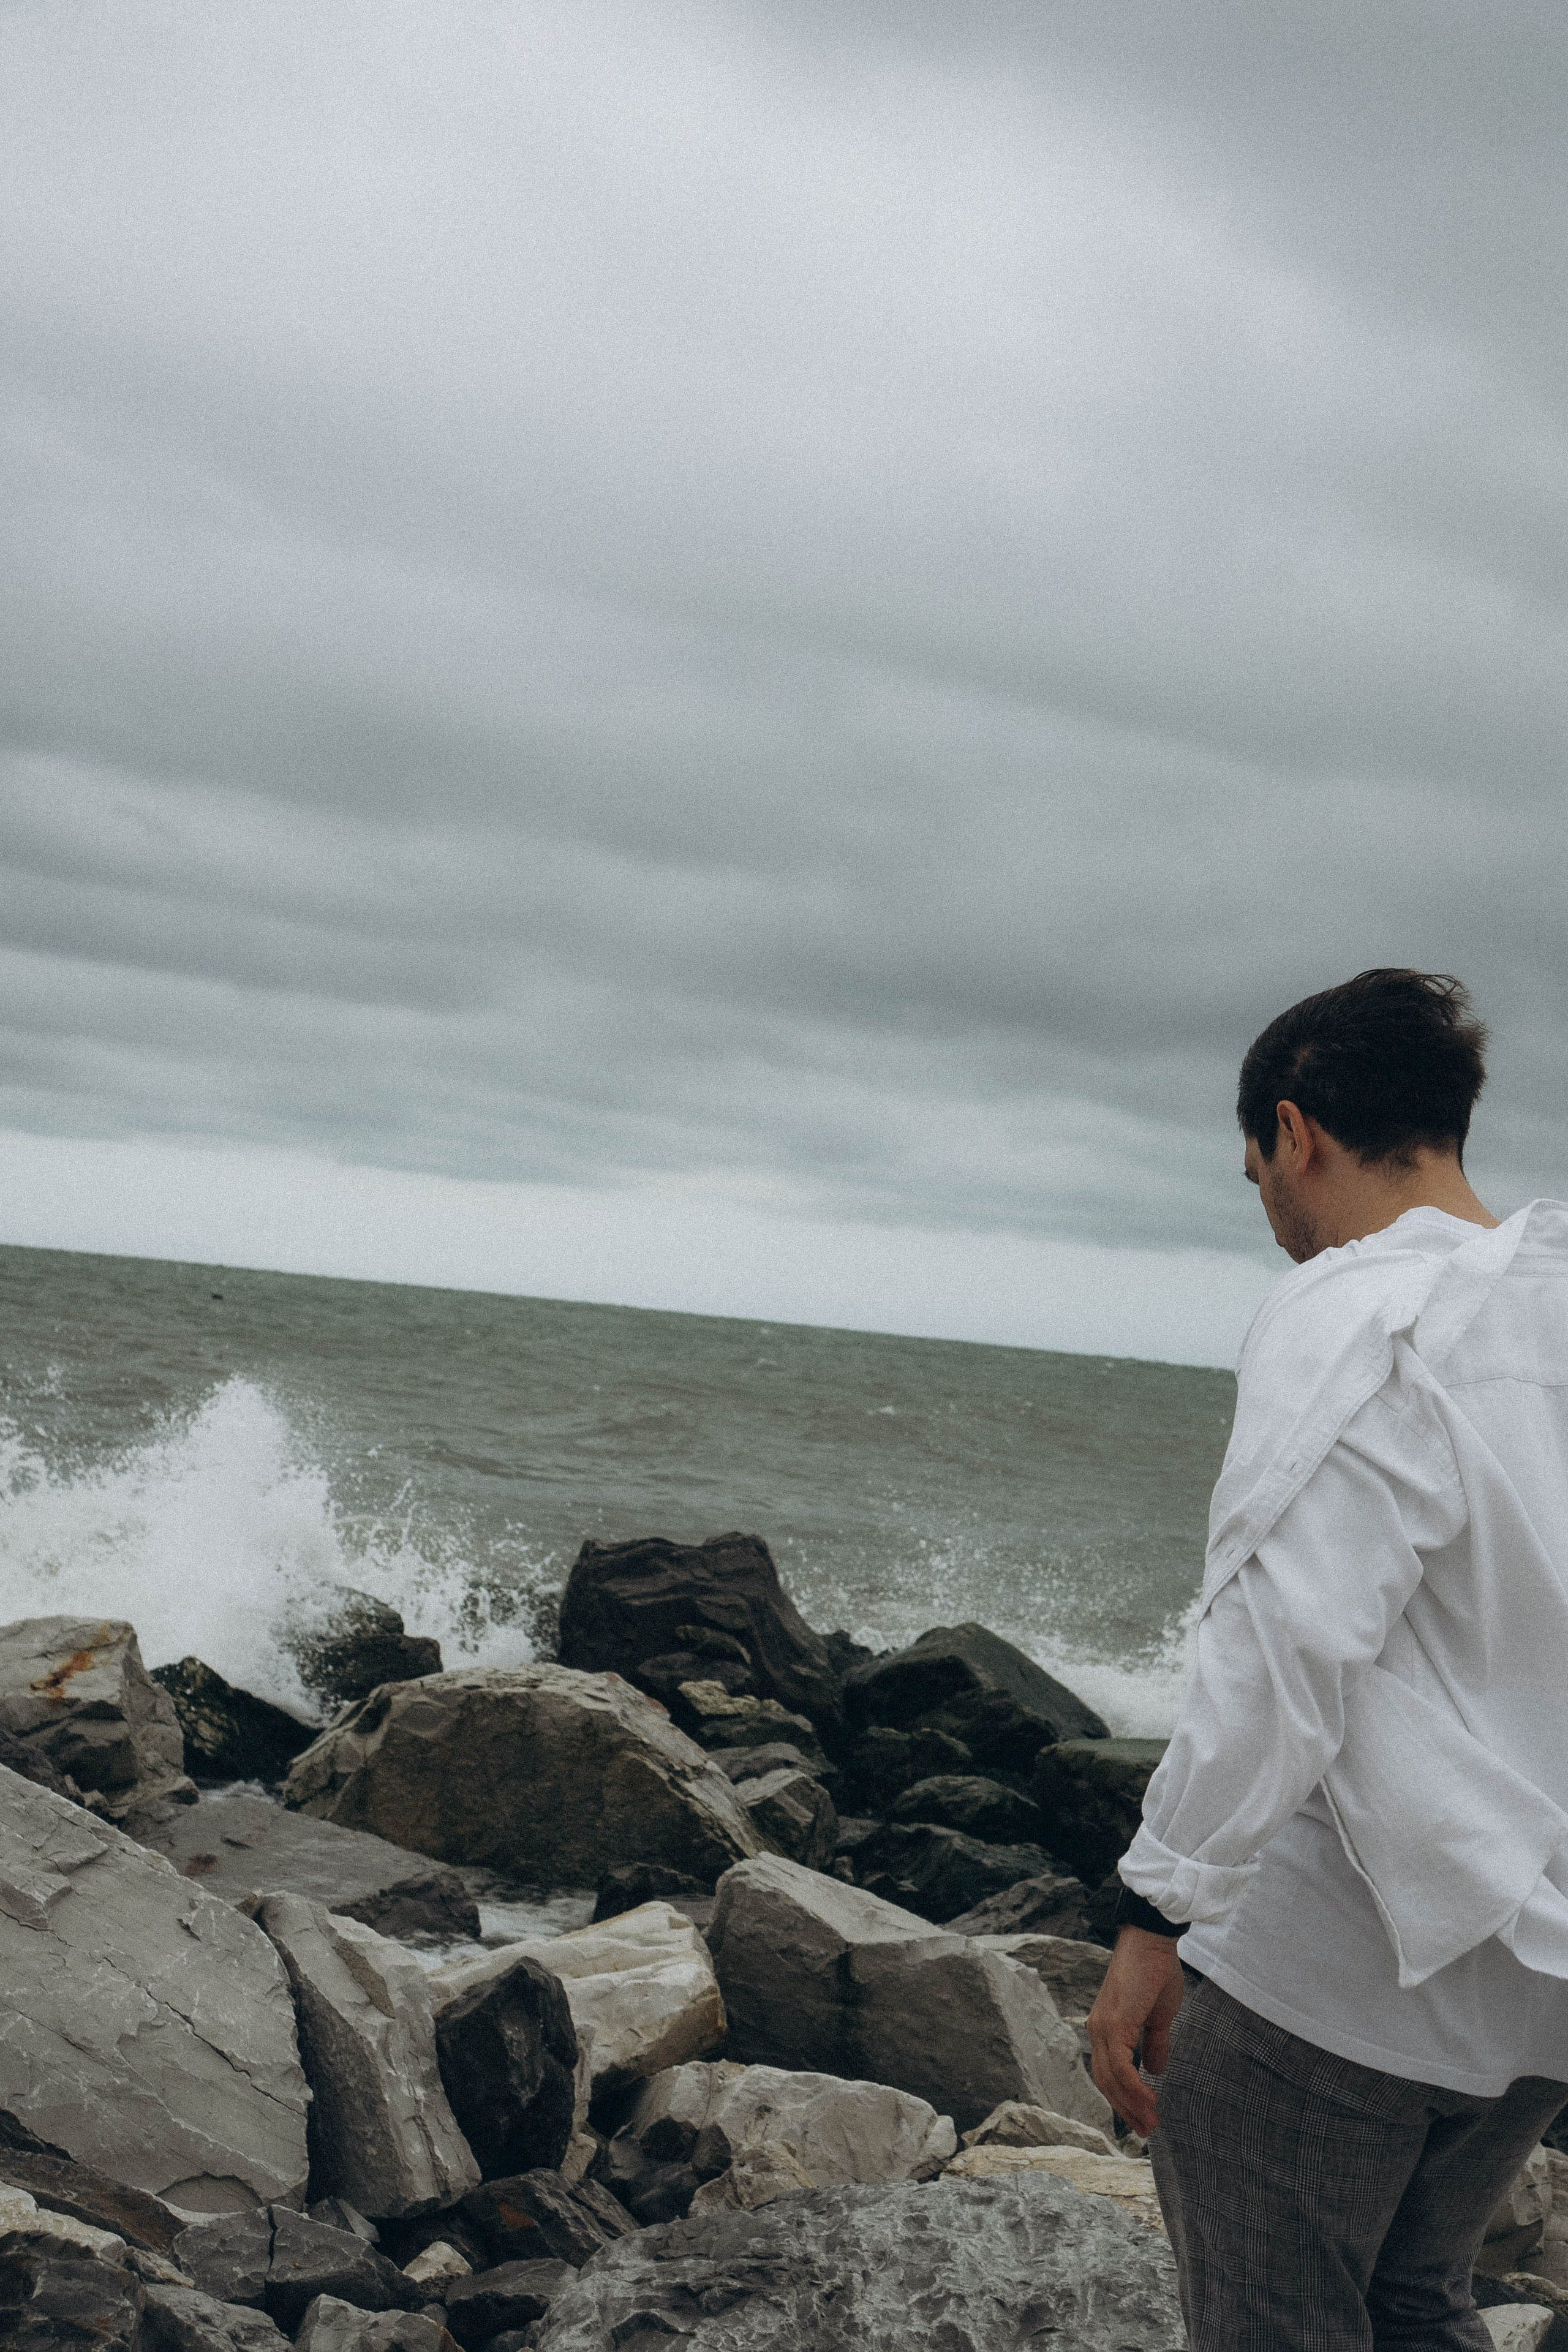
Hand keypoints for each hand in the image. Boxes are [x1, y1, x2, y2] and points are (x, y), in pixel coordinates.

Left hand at [1086, 1926, 1184, 2137]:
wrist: (1152, 1941)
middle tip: (1146, 2131)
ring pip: (1111, 2080)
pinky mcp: (1114, 2024)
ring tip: (1150, 2124)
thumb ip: (1154, 2044)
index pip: (1109, 2074)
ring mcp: (1103, 2027)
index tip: (1143, 2119)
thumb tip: (1155, 2071)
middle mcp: (1098, 2030)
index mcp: (1106, 2028)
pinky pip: (1121, 2067)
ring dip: (1131, 2105)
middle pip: (1106, 2083)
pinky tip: (1149, 2101)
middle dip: (1126, 2110)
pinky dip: (1133, 2088)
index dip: (1124, 2099)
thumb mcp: (1159, 2017)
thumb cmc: (1156, 1972)